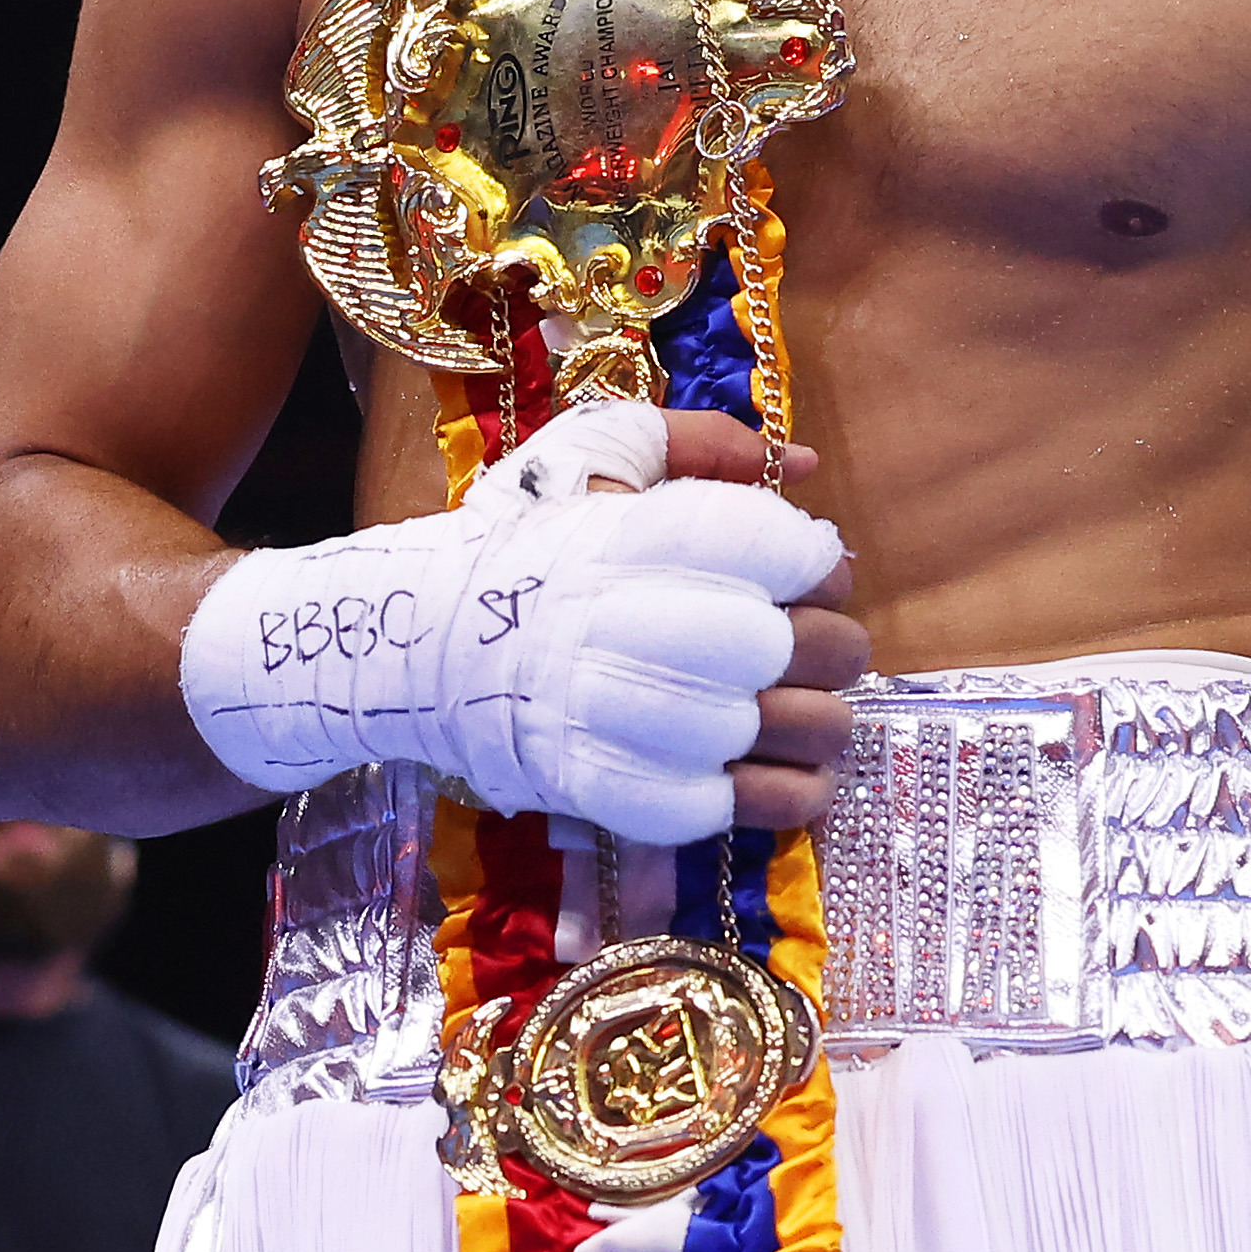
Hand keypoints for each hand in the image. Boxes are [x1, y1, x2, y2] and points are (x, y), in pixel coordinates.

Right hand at [178, 401, 859, 843]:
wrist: (418, 649)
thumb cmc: (523, 547)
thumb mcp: (592, 454)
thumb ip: (699, 444)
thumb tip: (798, 466)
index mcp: (623, 533)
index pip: (774, 546)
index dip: (817, 562)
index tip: (814, 570)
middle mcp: (619, 622)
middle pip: (785, 645)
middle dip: (832, 647)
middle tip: (824, 646)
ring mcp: (608, 715)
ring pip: (771, 733)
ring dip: (822, 726)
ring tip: (815, 713)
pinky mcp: (604, 790)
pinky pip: (728, 807)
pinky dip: (780, 796)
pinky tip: (787, 775)